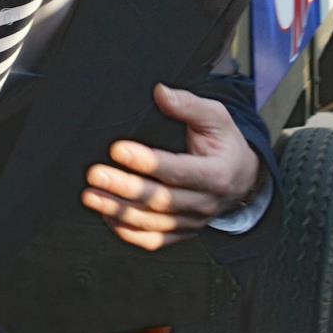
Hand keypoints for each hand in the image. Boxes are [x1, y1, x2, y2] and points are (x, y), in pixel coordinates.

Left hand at [82, 83, 260, 251]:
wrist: (241, 177)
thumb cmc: (223, 143)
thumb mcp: (216, 117)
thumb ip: (188, 104)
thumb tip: (160, 92)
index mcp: (217, 173)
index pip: (179, 171)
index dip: (147, 162)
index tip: (117, 149)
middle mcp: (205, 202)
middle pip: (161, 200)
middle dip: (124, 187)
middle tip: (95, 174)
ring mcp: (192, 222)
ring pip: (152, 223)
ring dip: (118, 210)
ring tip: (91, 195)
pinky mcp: (181, 232)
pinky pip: (153, 240)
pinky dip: (127, 232)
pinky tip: (106, 215)